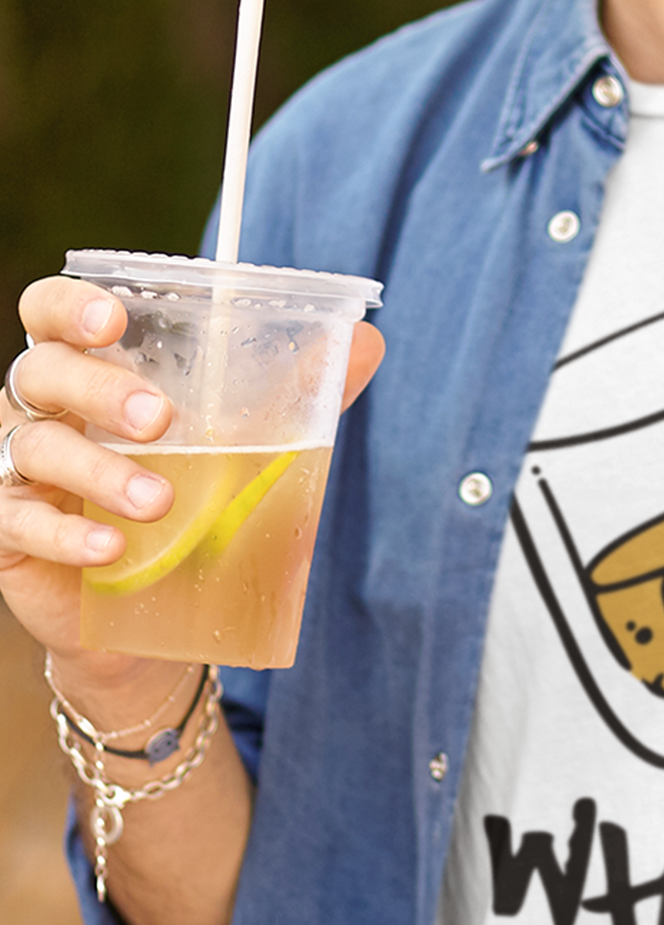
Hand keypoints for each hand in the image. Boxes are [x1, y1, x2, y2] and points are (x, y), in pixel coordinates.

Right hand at [1, 278, 384, 692]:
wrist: (150, 618)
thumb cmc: (191, 499)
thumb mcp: (246, 440)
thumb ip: (296, 391)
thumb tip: (366, 341)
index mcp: (90, 365)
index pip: (48, 312)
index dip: (68, 305)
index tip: (114, 318)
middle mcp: (43, 407)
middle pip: (42, 370)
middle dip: (99, 387)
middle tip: (161, 419)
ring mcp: (19, 470)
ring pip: (35, 447)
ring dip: (98, 470)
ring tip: (162, 501)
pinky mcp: (11, 533)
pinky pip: (20, 522)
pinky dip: (68, 534)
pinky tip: (111, 548)